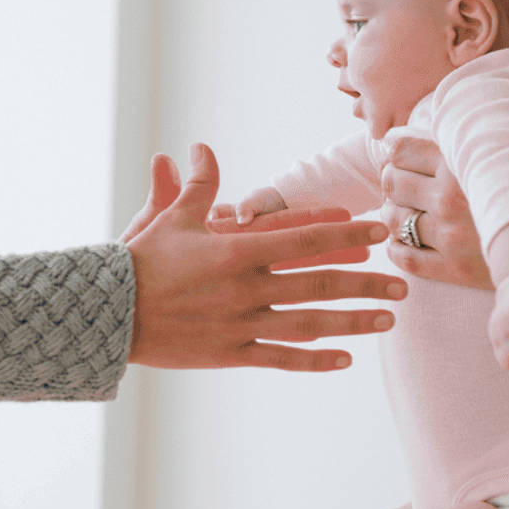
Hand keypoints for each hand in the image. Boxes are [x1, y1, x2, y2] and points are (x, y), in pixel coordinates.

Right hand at [124, 143, 407, 370]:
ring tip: (388, 321)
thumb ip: (196, 185)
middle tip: (402, 285)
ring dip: (352, 321)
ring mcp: (241, 324)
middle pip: (319, 284)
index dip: (346, 233)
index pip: (304, 239)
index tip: (379, 231)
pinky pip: (281, 358)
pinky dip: (314, 360)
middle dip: (365, 283)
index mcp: (236, 249)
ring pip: (310, 324)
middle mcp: (246, 287)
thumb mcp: (168, 217)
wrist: (106, 314)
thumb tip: (202, 148)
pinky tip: (345, 360)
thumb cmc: (138, 262)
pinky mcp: (230, 354)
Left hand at [379, 138, 492, 289]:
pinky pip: (406, 257)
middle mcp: (448, 200)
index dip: (394, 147)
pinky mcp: (454, 270)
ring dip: (392, 210)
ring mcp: (449, 237)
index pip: (402, 149)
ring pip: (394, 219)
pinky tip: (403, 238)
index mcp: (462, 163)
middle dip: (391, 177)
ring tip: (401, 207)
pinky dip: (396, 245)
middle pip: (392, 183)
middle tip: (398, 177)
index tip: (396, 148)